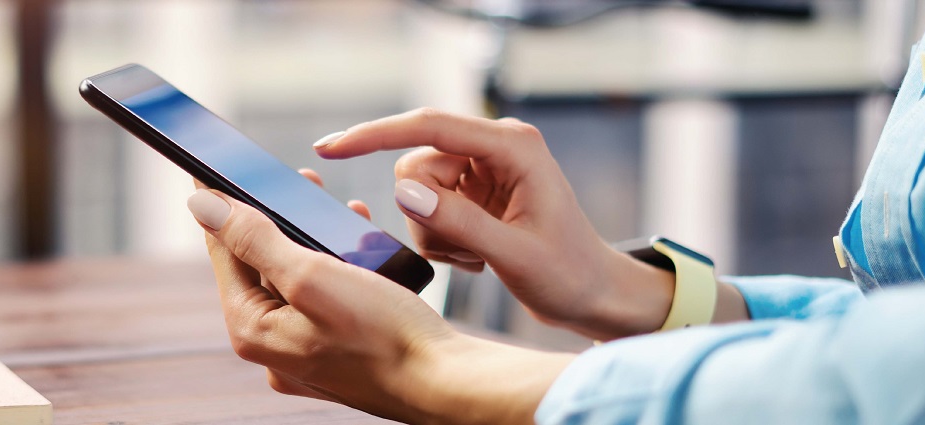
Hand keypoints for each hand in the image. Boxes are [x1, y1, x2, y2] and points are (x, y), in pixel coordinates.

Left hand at [187, 173, 571, 423]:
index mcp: (253, 331)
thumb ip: (255, 238)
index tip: (214, 169)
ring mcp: (305, 352)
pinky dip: (338, 267)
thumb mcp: (312, 275)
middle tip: (294, 179)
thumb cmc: (384, 335)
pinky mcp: (338, 351)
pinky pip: (325, 298)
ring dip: (312, 239)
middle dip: (276, 218)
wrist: (445, 383)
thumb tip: (203, 205)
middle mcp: (273, 346)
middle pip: (259, 265)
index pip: (223, 253)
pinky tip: (359, 245)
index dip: (221, 206)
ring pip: (295, 279)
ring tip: (334, 207)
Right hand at [314, 108, 717, 339]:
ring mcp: (484, 169)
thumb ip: (457, 220)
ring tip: (476, 255)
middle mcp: (496, 147)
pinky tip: (477, 254)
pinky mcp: (475, 191)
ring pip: (416, 189)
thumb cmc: (569, 274)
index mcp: (513, 146)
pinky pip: (426, 207)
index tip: (331, 148)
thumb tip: (403, 190)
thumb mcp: (512, 253)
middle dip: (426, 213)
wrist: (594, 294)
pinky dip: (441, 238)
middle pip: (416, 165)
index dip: (375, 134)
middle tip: (466, 249)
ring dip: (434, 231)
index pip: (429, 127)